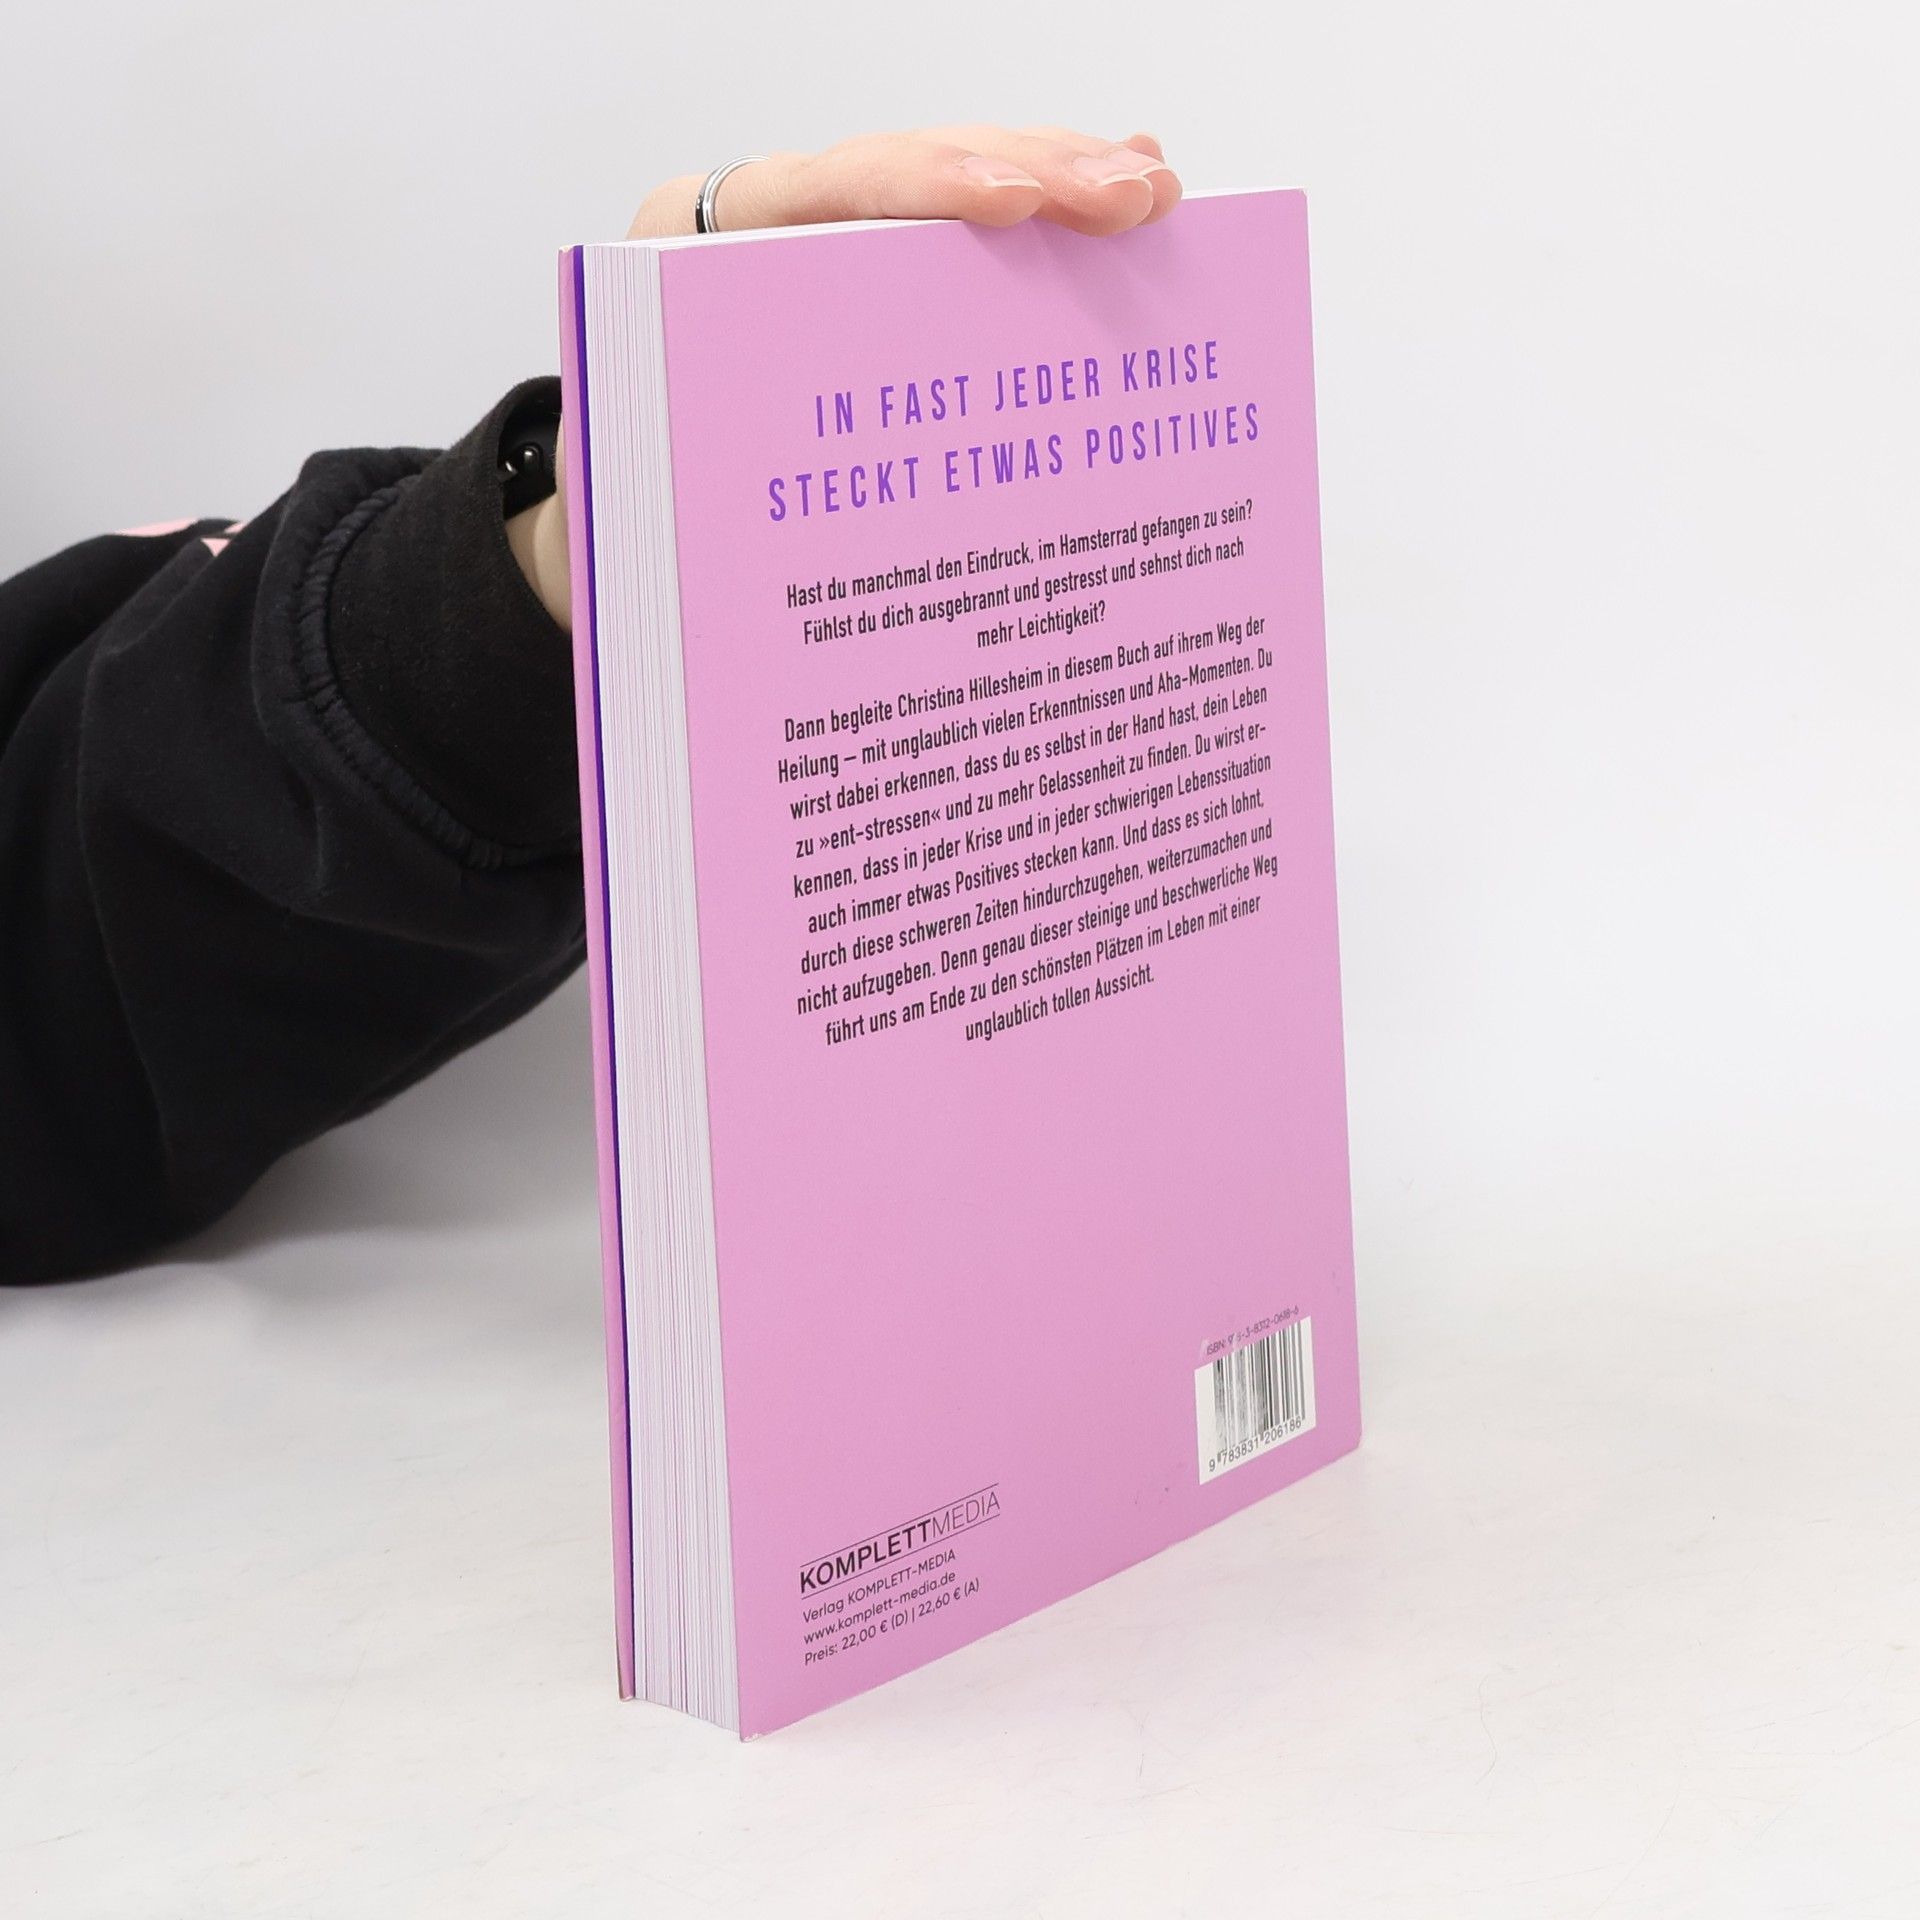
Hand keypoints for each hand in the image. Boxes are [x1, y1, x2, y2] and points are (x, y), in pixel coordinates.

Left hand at [511, 126, 1182, 632]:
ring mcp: (842, 237)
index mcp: (703, 247)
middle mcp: (778, 222)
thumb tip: (700, 488)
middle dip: (1036, 172)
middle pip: (918, 167)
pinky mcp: (887, 267)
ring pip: (960, 181)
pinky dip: (1051, 209)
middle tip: (1134, 197)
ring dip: (1063, 181)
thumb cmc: (631, 477)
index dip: (925, 189)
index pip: (827, 190)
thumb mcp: (631, 470)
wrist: (620, 470)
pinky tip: (1127, 183)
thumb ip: (665, 458)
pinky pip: (974, 224)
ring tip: (1154, 192)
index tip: (1015, 205)